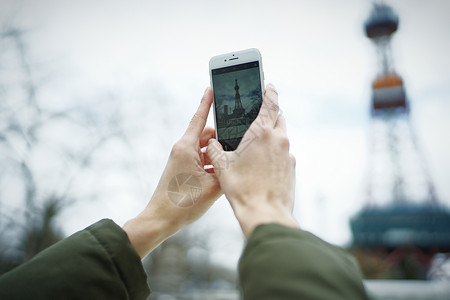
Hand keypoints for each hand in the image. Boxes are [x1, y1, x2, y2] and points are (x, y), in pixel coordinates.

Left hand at [124, 88, 221, 257]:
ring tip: (234, 159)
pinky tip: (224, 172)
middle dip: (222, 137)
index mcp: (186, 148)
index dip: (207, 102)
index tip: (212, 87)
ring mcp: (182, 160)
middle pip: (206, 135)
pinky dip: (212, 162)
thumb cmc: (182, 204)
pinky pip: (201, 159)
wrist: (160, 220)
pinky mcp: (182, 170)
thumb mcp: (213, 187)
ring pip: (205, 149)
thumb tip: (237, 161)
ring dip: (217, 152)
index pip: (199, 118)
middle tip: (240, 139)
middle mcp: (182, 150)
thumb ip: (226, 170)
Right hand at [206, 84, 297, 237]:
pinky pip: (283, 154)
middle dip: (270, 114)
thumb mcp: (221, 165)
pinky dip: (275, 153)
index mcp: (262, 133)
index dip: (269, 92)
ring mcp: (288, 155)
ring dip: (272, 135)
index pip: (270, 103)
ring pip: (282, 137)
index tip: (268, 85)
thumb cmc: (242, 188)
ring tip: (256, 145)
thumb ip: (215, 149)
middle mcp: (279, 140)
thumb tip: (211, 143)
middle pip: (278, 118)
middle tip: (257, 118)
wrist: (264, 213)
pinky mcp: (291, 168)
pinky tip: (263, 165)